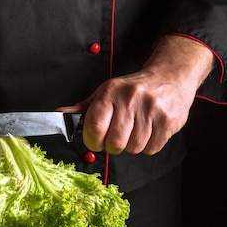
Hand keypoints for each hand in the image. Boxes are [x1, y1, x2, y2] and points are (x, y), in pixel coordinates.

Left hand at [58, 35, 215, 154]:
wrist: (169, 77)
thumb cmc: (132, 90)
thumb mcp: (105, 93)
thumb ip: (82, 109)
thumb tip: (57, 115)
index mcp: (110, 92)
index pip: (95, 126)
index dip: (93, 141)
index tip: (96, 140)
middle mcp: (130, 99)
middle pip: (115, 142)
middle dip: (113, 146)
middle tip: (116, 138)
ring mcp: (151, 109)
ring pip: (134, 148)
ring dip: (132, 146)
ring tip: (135, 131)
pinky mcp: (168, 120)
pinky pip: (152, 149)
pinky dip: (148, 146)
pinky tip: (148, 131)